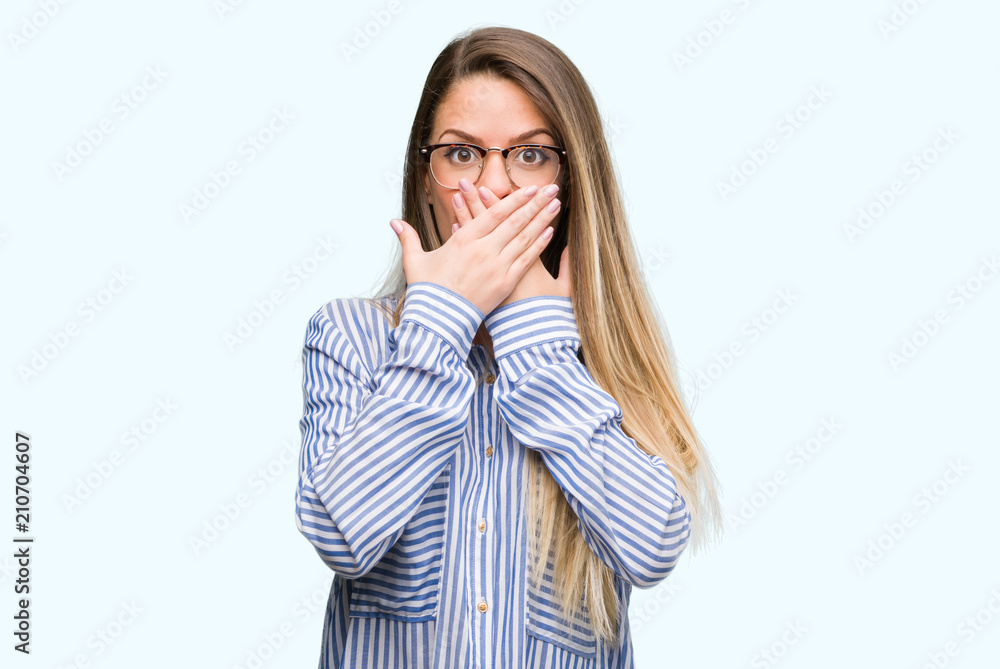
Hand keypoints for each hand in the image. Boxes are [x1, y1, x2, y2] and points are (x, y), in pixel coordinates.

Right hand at [389, 178, 559, 315]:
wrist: (438, 321)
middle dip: (536, 202)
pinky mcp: (505, 283)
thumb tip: (394, 222)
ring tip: (556, 204)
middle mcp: (483, 250)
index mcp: (464, 240)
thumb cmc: (428, 291)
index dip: (515, 199)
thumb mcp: (415, 261)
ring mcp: (496, 266)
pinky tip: (550, 232)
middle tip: (552, 188)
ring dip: (543, 219)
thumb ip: (409, 238)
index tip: (529, 188)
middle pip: (515, 220)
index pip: (495, 213)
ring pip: (525, 237)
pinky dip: (539, 244)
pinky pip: (526, 259)